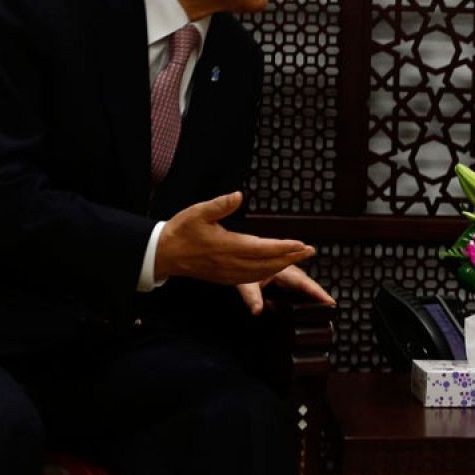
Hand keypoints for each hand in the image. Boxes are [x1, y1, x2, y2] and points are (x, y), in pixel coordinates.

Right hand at [155, 191, 314, 284]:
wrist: (163, 253)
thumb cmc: (182, 230)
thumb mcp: (199, 211)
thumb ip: (220, 205)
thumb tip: (238, 195)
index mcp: (227, 246)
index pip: (262, 248)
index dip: (284, 247)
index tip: (302, 244)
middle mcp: (230, 263)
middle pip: (267, 263)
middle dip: (291, 258)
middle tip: (311, 251)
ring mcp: (228, 273)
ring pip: (262, 273)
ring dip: (282, 266)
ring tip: (299, 257)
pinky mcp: (225, 279)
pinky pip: (251, 279)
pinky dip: (267, 274)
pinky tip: (275, 268)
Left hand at [237, 265, 337, 315]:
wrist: (234, 256)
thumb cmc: (240, 265)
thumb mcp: (245, 282)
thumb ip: (252, 297)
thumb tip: (257, 310)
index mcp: (280, 269)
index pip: (303, 283)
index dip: (317, 292)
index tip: (329, 300)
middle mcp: (285, 270)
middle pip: (307, 282)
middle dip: (319, 293)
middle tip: (331, 304)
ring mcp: (284, 272)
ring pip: (303, 282)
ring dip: (313, 290)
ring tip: (323, 301)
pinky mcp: (280, 276)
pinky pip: (296, 284)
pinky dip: (304, 290)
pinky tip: (306, 297)